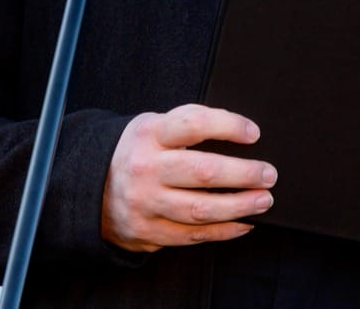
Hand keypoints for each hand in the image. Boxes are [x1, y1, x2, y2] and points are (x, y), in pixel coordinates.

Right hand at [100, 104, 276, 252]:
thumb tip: (240, 131)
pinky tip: (244, 222)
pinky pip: (194, 235)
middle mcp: (146, 169)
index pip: (193, 124)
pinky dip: (224, 230)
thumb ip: (188, 125)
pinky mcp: (149, 232)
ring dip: (240, 206)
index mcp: (150, 135)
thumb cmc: (138, 152)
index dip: (228, 126)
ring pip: (201, 209)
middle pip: (203, 171)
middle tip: (268, 174)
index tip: (253, 133)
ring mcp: (146, 203)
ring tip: (263, 200)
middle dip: (244, 174)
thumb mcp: (153, 126)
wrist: (91, 188)